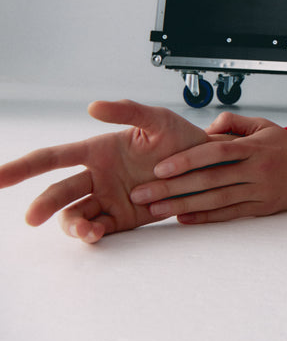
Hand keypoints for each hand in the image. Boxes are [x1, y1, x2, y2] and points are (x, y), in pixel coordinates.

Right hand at [0, 100, 208, 243]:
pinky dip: (91, 233)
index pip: (53, 157)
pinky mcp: (122, 218)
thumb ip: (128, 111)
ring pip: (75, 215)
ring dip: (71, 224)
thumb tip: (93, 106)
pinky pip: (98, 228)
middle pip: (60, 191)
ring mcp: (108, 198)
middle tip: (32, 216)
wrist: (208, 167)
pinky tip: (95, 233)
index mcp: (99, 150)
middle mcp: (98, 176)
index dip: (23, 166)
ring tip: (83, 229)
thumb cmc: (182, 139)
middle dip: (44, 204)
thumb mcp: (158, 120)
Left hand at [129, 112, 286, 224]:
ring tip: (154, 210)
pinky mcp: (263, 208)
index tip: (159, 168)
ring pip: (216, 200)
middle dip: (172, 187)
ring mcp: (260, 191)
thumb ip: (232, 122)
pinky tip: (183, 218)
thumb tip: (203, 130)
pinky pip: (230, 214)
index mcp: (254, 147)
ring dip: (182, 205)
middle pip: (209, 179)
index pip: (216, 152)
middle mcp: (257, 169)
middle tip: (141, 193)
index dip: (186, 160)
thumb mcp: (263, 125)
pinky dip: (205, 217)